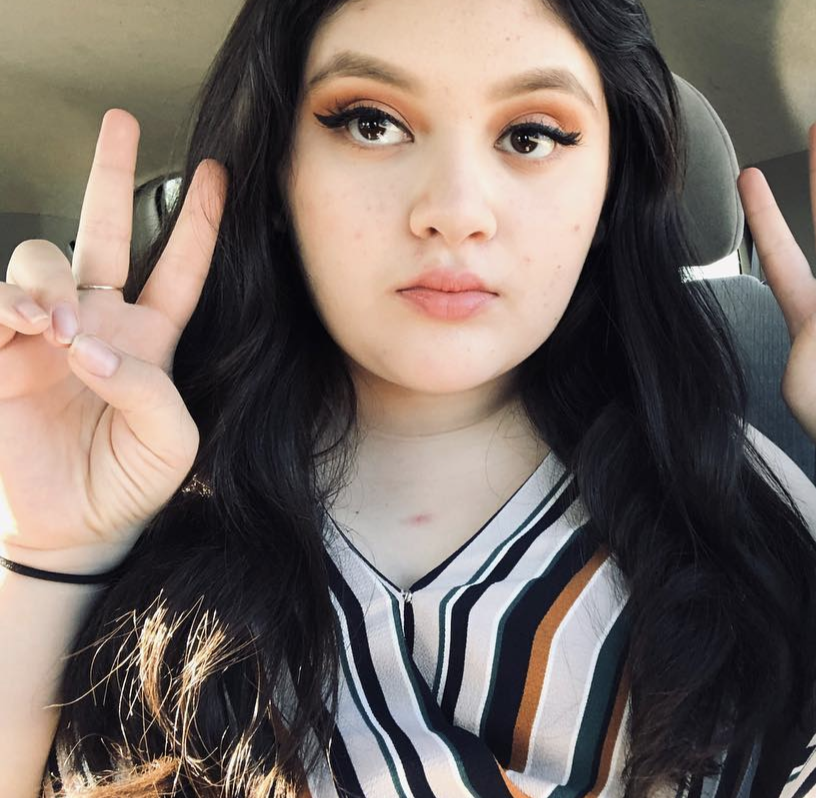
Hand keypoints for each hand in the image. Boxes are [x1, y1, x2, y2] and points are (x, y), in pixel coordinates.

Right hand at [0, 109, 226, 570]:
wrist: (70, 528)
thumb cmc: (128, 485)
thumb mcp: (171, 444)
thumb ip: (148, 389)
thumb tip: (88, 342)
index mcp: (151, 340)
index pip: (179, 269)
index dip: (198, 224)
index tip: (216, 174)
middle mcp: (98, 323)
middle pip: (103, 235)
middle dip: (110, 176)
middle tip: (118, 121)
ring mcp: (43, 334)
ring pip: (40, 263)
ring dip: (46, 282)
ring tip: (55, 325)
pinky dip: (6, 307)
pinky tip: (24, 326)